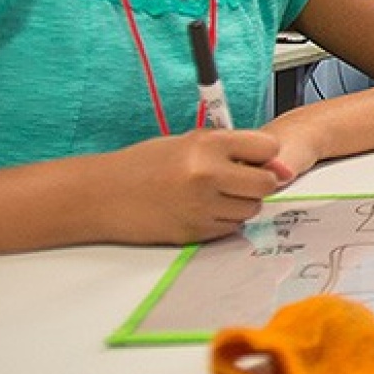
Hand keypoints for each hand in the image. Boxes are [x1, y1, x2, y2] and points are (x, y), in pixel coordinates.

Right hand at [94, 130, 288, 244]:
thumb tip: (272, 164)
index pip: (268, 148)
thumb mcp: (187, 142)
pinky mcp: (197, 231)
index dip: (265, 155)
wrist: (101, 195)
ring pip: (252, 209)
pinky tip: (200, 209)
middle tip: (240, 180)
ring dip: (241, 203)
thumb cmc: (143, 165)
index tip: (257, 158)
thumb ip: (229, 149)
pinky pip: (231, 228)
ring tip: (214, 195)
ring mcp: (203, 206)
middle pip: (267, 184)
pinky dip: (223, 220)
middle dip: (259, 183)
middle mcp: (208, 175)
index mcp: (207, 145)